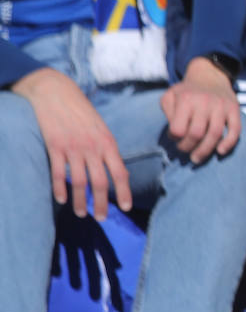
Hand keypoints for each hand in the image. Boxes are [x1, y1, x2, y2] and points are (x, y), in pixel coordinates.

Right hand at [11, 67, 131, 219]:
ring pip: (79, 182)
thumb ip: (107, 149)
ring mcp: (73, 148)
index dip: (123, 192)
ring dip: (81, 201)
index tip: (125, 208)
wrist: (56, 92)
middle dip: (102, 204)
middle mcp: (93, 148)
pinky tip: (62, 200)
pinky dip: (61, 189)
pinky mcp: (54, 147)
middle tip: (102, 219)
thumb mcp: (101, 127)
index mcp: (108, 143)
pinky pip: (59, 173)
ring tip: (83, 214)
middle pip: (100, 182)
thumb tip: (117, 170)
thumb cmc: (81, 110)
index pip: (120, 172)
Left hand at [160, 56, 240, 162]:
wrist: (209, 75)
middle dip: (188, 148)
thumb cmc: (186, 91)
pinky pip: (235, 130)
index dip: (174, 138)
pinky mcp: (234, 109)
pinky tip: (220, 151)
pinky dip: (229, 143)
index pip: (178, 129)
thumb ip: (168, 113)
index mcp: (186, 99)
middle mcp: (204, 102)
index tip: (175, 138)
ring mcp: (221, 106)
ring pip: (215, 134)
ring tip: (197, 158)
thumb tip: (176, 134)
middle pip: (196, 134)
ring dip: (205, 151)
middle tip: (186, 150)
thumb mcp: (170, 96)